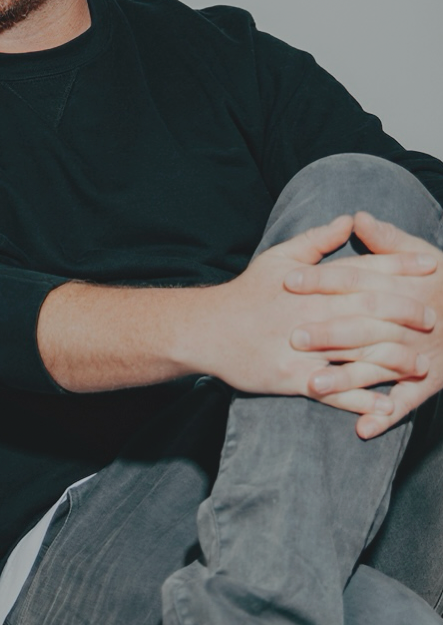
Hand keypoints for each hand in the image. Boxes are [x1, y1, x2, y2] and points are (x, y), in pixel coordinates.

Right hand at [196, 216, 433, 410]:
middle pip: (370, 312)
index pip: (364, 271)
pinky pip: (334, 393)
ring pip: (357, 355)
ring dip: (393, 361)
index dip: (400, 266)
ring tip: (421, 366)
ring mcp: (303, 349)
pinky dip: (361, 400)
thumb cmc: (246, 293)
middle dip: (406, 314)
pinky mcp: (292, 378)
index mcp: (311, 286)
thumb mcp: (278, 259)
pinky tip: (386, 404)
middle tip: (433, 319)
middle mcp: (311, 316)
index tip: (432, 265)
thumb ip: (317, 241)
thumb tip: (349, 219)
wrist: (205, 329)